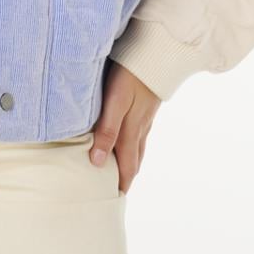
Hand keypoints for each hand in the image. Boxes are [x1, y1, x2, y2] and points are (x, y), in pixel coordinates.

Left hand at [88, 59, 161, 193]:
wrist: (157, 52)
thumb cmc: (132, 75)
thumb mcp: (116, 102)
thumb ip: (107, 131)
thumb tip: (96, 163)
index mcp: (131, 131)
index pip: (125, 165)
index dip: (120, 183)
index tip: (113, 200)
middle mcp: (141, 128)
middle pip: (134, 159)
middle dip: (126, 177)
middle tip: (117, 193)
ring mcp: (146, 116)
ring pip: (138, 146)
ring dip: (131, 162)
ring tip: (123, 173)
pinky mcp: (147, 105)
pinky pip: (140, 132)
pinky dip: (134, 144)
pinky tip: (131, 139)